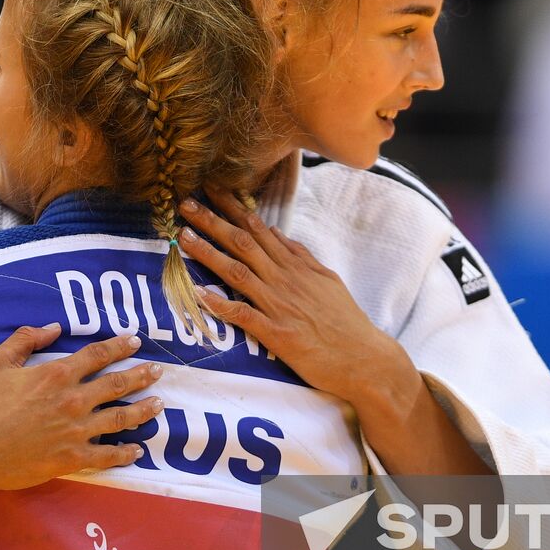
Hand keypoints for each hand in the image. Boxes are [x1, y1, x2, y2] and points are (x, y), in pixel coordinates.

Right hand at [0, 324, 163, 505]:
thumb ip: (25, 339)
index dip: (119, 346)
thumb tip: (54, 327)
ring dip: (143, 410)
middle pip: (117, 384)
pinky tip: (138, 450)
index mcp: (56, 375)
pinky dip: (126, 452)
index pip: (97, 355)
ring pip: (121, 418)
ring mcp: (76, 431)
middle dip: (141, 375)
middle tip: (158, 370)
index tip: (135, 341)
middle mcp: (72, 400)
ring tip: (160, 405)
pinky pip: (108, 455)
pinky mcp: (72, 459)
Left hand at [178, 188, 419, 414]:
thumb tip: (277, 234)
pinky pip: (245, 315)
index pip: (258, 230)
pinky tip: (200, 295)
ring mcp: (280, 305)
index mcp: (296, 266)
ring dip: (208, 253)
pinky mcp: (278, 334)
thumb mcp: (327, 279)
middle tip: (186, 204)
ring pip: (238, 272)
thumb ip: (300, 257)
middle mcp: (285, 280)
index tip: (211, 190)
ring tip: (183, 237)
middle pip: (243, 244)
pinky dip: (222, 304)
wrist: (366, 359)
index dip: (233, 209)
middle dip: (212, 222)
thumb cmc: (346, 323)